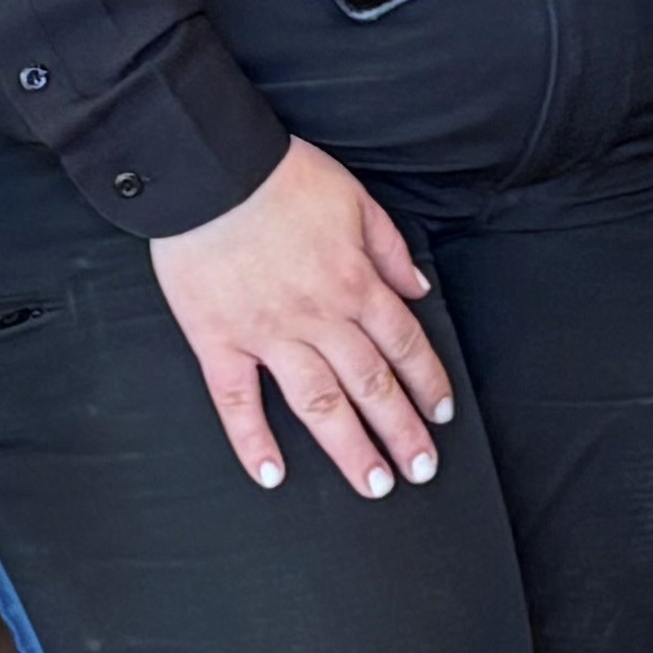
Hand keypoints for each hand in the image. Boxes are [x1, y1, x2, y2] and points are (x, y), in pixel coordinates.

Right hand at [144, 139, 450, 498]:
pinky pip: (236, 400)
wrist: (209, 168)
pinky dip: (252, 441)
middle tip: (422, 470)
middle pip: (371, 384)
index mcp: (354, 282)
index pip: (404, 344)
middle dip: (401, 431)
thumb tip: (418, 289)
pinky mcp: (217, 340)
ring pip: (318, 402)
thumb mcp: (354, 198)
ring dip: (349, 448)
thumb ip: (388, 248)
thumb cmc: (280, 176)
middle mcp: (319, 317)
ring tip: (374, 485)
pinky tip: (271, 475)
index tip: (442, 415)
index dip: (428, 383)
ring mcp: (267, 334)